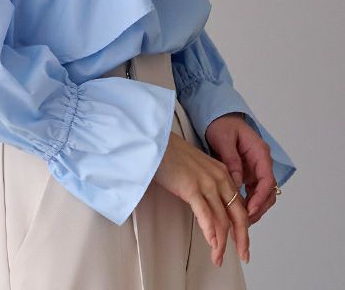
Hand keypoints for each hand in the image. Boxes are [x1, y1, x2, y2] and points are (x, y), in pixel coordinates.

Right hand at [153, 131, 249, 266]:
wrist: (155, 142)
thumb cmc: (171, 154)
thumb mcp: (198, 167)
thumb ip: (208, 183)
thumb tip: (211, 205)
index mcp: (222, 172)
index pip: (239, 204)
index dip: (242, 225)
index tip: (241, 239)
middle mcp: (219, 178)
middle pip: (238, 215)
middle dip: (242, 239)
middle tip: (243, 254)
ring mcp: (206, 183)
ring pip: (222, 220)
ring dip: (221, 243)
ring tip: (218, 257)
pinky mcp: (191, 187)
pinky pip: (205, 215)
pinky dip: (210, 232)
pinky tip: (212, 243)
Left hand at [205, 112, 277, 225]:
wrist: (218, 117)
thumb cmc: (221, 124)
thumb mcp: (224, 139)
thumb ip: (231, 160)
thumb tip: (236, 183)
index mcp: (259, 152)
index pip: (267, 179)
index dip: (260, 197)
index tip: (250, 209)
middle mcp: (261, 161)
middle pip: (268, 191)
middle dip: (258, 207)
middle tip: (245, 220)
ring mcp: (255, 168)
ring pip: (261, 193)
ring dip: (254, 207)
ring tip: (241, 220)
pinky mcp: (248, 172)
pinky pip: (252, 190)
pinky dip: (247, 201)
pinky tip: (237, 210)